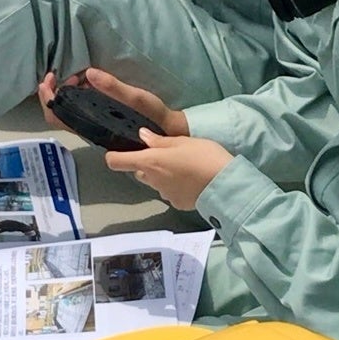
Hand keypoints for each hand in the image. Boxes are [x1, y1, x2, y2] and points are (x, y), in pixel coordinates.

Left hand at [37, 67, 188, 138]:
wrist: (166, 131)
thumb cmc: (151, 117)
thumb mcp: (135, 98)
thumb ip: (113, 87)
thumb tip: (88, 73)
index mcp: (92, 125)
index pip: (57, 117)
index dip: (48, 98)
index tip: (50, 79)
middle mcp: (88, 127)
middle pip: (58, 113)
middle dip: (55, 91)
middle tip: (65, 74)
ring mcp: (93, 124)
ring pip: (68, 110)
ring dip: (67, 91)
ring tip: (80, 77)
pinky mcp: (100, 120)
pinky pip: (80, 108)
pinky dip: (77, 93)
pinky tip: (88, 83)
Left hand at [108, 132, 231, 209]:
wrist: (224, 185)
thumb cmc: (203, 156)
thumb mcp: (183, 141)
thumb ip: (160, 140)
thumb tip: (142, 136)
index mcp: (149, 162)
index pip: (117, 162)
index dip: (114, 156)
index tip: (117, 152)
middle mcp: (152, 180)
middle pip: (139, 172)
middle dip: (147, 164)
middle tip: (165, 155)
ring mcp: (164, 194)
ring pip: (155, 182)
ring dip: (162, 176)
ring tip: (183, 168)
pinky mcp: (177, 203)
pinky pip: (170, 192)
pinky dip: (176, 186)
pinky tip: (191, 180)